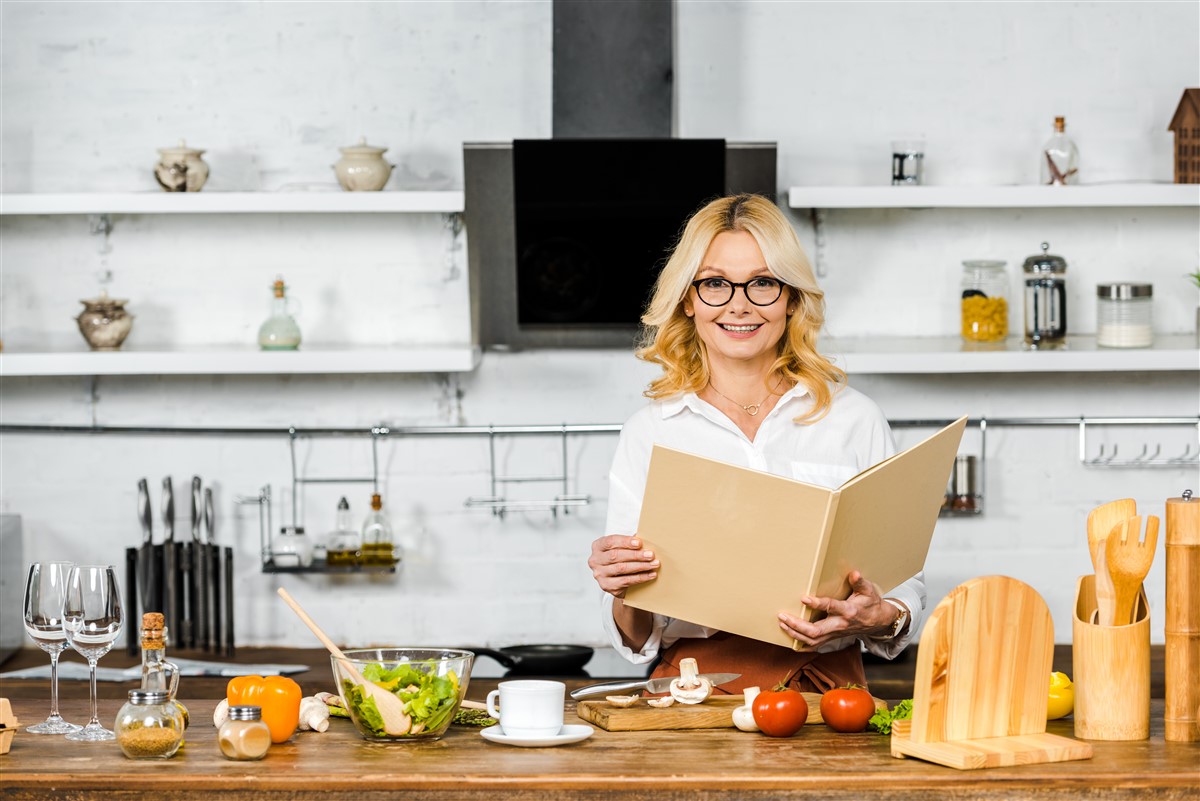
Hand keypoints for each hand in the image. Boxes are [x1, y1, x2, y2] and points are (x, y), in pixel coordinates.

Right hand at [588, 534, 658, 598]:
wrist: (617, 578)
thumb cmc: (620, 557)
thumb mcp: (622, 547)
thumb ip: (630, 542)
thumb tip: (647, 539)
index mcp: (597, 546)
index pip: (610, 542)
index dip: (625, 542)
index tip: (639, 543)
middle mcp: (595, 560)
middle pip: (615, 556)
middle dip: (635, 555)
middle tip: (650, 555)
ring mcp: (599, 574)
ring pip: (621, 569)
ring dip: (640, 566)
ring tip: (654, 564)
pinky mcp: (607, 586)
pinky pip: (625, 581)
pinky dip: (640, 578)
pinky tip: (650, 574)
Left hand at [777, 570, 897, 647]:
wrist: (877, 622)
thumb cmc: (870, 604)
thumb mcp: (869, 591)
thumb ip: (860, 583)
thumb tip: (854, 574)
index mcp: (848, 611)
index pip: (830, 608)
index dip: (817, 604)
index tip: (803, 599)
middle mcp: (839, 625)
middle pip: (816, 631)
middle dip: (797, 625)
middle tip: (782, 616)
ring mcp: (835, 634)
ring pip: (812, 640)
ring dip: (795, 633)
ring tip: (782, 623)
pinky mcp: (832, 638)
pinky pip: (815, 646)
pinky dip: (801, 644)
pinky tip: (789, 637)